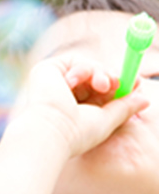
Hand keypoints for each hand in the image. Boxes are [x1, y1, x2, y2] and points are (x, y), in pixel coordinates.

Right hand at [15, 53, 149, 157]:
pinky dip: (83, 69)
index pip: (100, 91)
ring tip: (103, 85)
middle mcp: (64, 95)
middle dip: (112, 78)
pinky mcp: (48, 71)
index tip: (136, 82)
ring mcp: (56, 82)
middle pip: (95, 76)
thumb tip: (145, 99)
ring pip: (89, 67)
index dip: (118, 85)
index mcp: (76, 109)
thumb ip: (124, 107)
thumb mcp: (107, 120)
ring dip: (101, 73)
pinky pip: (75, 61)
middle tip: (119, 83)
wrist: (52, 130)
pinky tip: (74, 83)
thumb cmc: (76, 133)